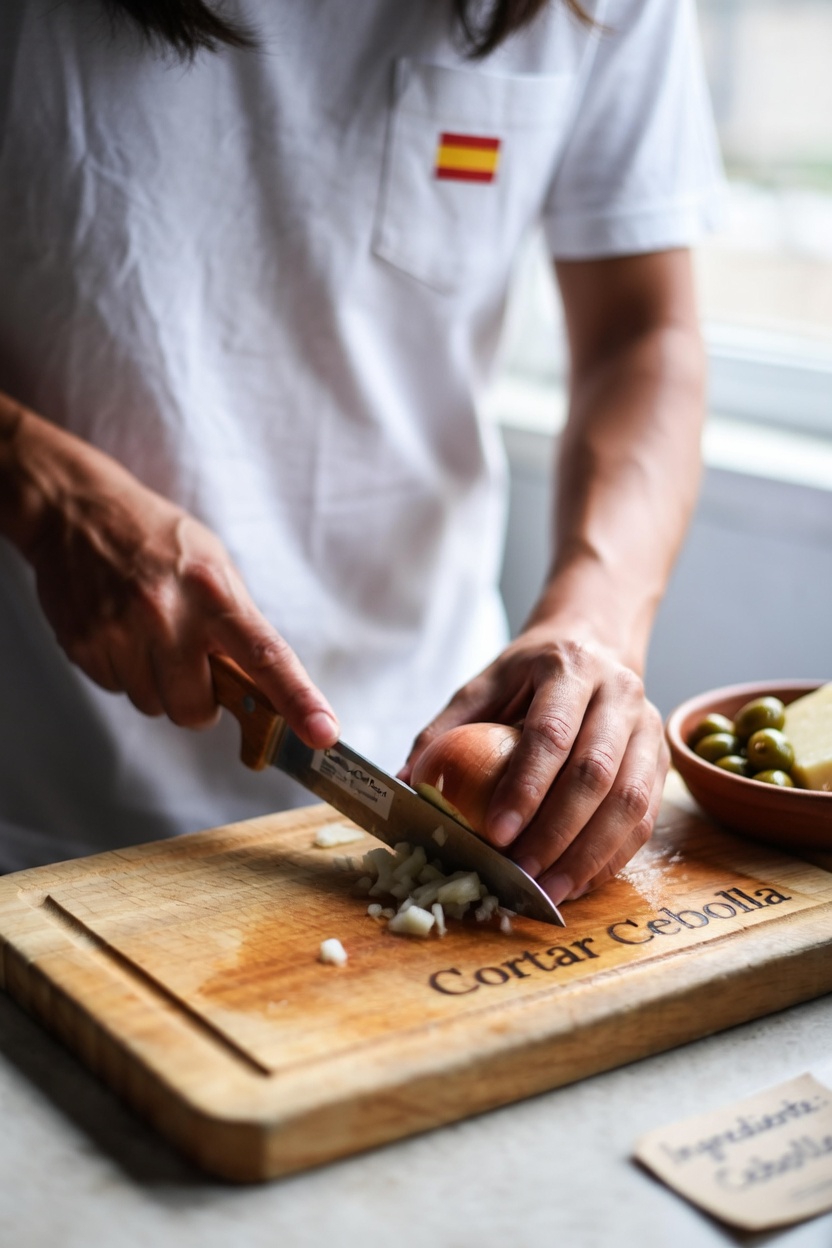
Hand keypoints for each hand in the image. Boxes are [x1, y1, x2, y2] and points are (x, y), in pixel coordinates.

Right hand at [4, 408, 337, 745]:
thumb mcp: (215, 566)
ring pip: (153, 706)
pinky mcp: (84, 646)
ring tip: (148, 634)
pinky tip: (121, 632)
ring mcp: (120, 633)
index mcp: (214, 593)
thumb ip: (239, 624)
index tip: (321, 732)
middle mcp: (167, 615)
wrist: (76, 511)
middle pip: (195, 710)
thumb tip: (265, 687)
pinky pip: (116, 691)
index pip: (265, 655)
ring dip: (158, 685)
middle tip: (190, 662)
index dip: (298, 699)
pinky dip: (124, 672)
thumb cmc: (157, 539)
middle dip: (198, 702)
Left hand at [403, 624, 667, 904]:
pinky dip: (612, 858)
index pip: (552, 733)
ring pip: (630, 802)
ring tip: (549, 891)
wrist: (595, 641)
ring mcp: (649, 728)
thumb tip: (405, 782)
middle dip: (557, 832)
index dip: (526, 786)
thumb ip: (445, 728)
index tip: (496, 833)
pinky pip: (645, 818)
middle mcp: (619, 694)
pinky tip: (578, 882)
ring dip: (589, 855)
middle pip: (597, 773)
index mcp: (569, 668)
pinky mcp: (662, 759)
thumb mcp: (484, 683)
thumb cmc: (530, 672)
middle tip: (520, 873)